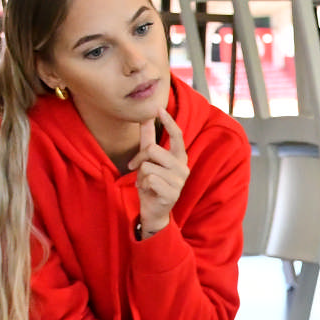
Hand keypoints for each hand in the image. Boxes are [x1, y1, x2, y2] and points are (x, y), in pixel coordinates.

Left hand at [129, 110, 188, 236]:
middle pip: (153, 150)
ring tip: (146, 183)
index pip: (177, 136)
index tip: (158, 109)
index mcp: (179, 157)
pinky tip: (149, 191)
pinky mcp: (172, 193)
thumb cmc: (152, 183)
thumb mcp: (149, 160)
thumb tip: (146, 117)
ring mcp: (179, 181)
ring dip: (141, 175)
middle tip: (137, 169)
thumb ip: (148, 139)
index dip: (168, 122)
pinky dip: (143, 185)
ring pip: (148, 166)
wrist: (154, 211)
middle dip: (139, 158)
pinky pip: (149, 179)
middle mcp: (183, 167)